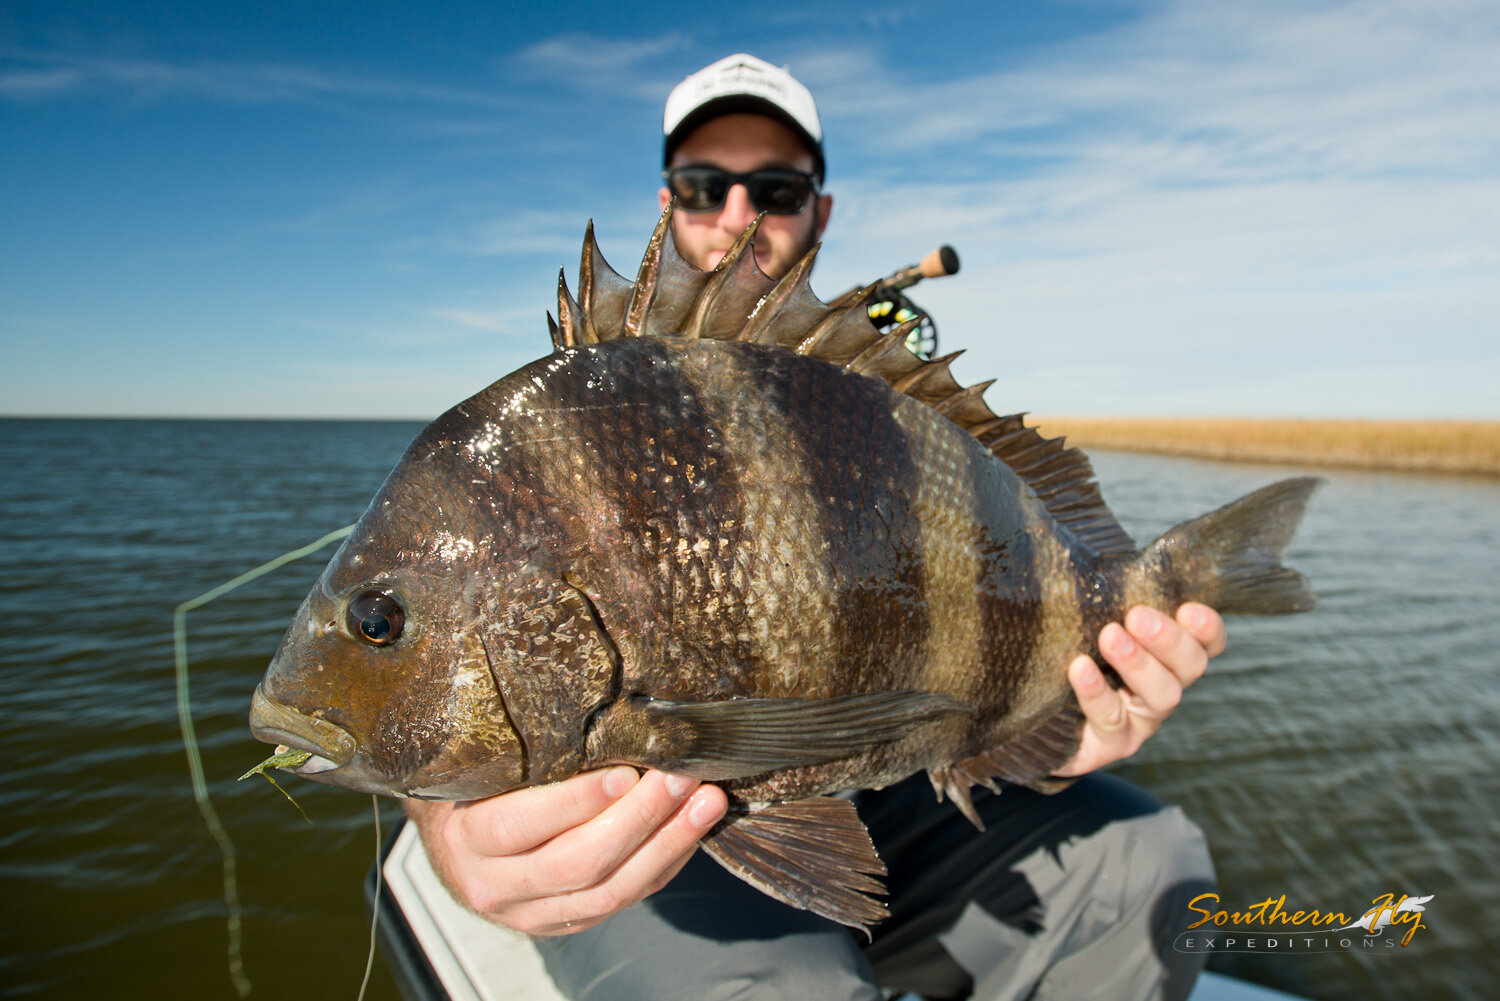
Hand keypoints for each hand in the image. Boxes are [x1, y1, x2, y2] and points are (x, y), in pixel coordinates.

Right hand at [406, 767, 727, 935]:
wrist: (448, 840)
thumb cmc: (469, 785)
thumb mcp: (477, 762)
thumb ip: (520, 741)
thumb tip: (587, 692)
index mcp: (464, 840)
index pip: (520, 825)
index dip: (577, 801)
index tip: (625, 770)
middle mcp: (494, 886)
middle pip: (577, 862)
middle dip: (639, 818)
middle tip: (680, 776)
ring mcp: (531, 913)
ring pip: (610, 891)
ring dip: (667, 843)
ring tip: (706, 802)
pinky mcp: (565, 922)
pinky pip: (624, 899)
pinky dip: (664, 863)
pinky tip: (692, 828)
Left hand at [1052, 603, 1225, 777]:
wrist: (1038, 716)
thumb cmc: (1070, 649)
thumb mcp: (1088, 617)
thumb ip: (1102, 590)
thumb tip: (1083, 551)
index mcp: (1168, 654)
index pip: (1208, 641)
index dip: (1207, 627)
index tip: (1189, 607)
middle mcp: (1164, 686)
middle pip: (1191, 666)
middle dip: (1169, 639)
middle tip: (1138, 616)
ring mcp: (1142, 719)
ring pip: (1163, 695)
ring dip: (1139, 664)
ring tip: (1109, 637)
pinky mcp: (1112, 744)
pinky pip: (1112, 719)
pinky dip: (1096, 693)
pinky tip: (1079, 669)